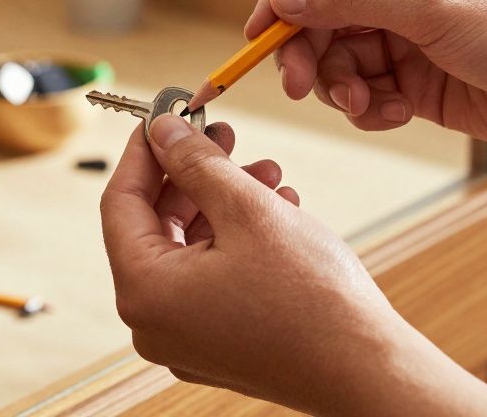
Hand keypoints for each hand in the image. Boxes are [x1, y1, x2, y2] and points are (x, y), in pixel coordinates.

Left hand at [101, 114, 486, 414]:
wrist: (366, 370)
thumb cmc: (311, 299)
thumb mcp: (247, 209)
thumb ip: (196, 163)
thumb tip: (162, 131)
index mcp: (145, 292)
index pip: (120, 203)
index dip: (144, 152)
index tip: (165, 116)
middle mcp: (153, 323)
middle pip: (156, 226)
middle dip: (194, 175)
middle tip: (224, 136)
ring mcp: (185, 339)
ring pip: (190, 249)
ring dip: (223, 202)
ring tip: (268, 172)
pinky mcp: (218, 345)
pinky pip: (211, 277)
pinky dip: (235, 239)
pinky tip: (276, 209)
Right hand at [246, 0, 486, 152]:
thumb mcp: (434, 8)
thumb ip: (353, 0)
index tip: (257, 35)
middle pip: (325, 18)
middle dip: (309, 54)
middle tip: (301, 88)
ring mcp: (411, 40)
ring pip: (342, 61)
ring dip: (341, 87)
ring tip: (363, 106)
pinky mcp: (420, 84)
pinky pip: (368, 95)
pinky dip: (368, 110)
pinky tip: (391, 115)